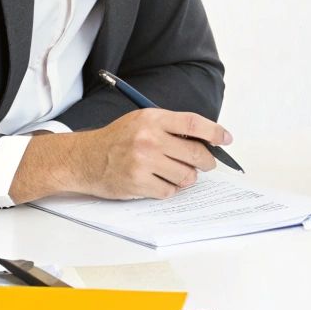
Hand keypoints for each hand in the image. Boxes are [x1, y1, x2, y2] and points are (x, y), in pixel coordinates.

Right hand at [16, 109, 231, 200]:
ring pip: (186, 175)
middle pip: (195, 153)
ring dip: (186, 178)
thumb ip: (169, 127)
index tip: (226, 139)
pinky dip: (169, 189)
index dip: (215, 132)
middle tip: (206, 164)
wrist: (84, 158)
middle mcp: (149, 138)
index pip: (193, 123)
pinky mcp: (138, 182)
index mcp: (152, 119)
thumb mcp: (141, 122)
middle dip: (206, 162)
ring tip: (176, 174)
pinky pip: (169, 191)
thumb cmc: (116, 140)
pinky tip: (160, 183)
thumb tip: (204, 139)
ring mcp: (143, 161)